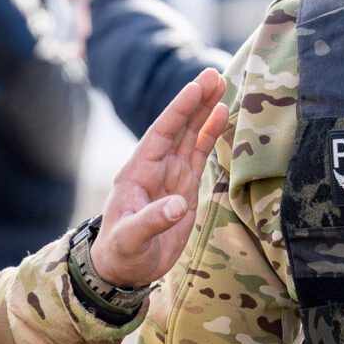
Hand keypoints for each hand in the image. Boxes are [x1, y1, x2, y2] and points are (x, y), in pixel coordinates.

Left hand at [91, 68, 227, 288]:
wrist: (125, 269)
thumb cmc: (121, 253)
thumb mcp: (130, 239)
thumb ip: (151, 221)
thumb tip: (179, 205)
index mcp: (137, 172)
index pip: (161, 133)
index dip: (179, 110)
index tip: (196, 87)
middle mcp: (155, 168)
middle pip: (177, 127)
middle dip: (195, 100)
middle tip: (215, 74)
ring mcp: (171, 176)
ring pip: (190, 136)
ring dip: (205, 112)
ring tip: (222, 85)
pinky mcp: (186, 189)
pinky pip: (199, 155)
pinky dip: (210, 135)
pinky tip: (221, 116)